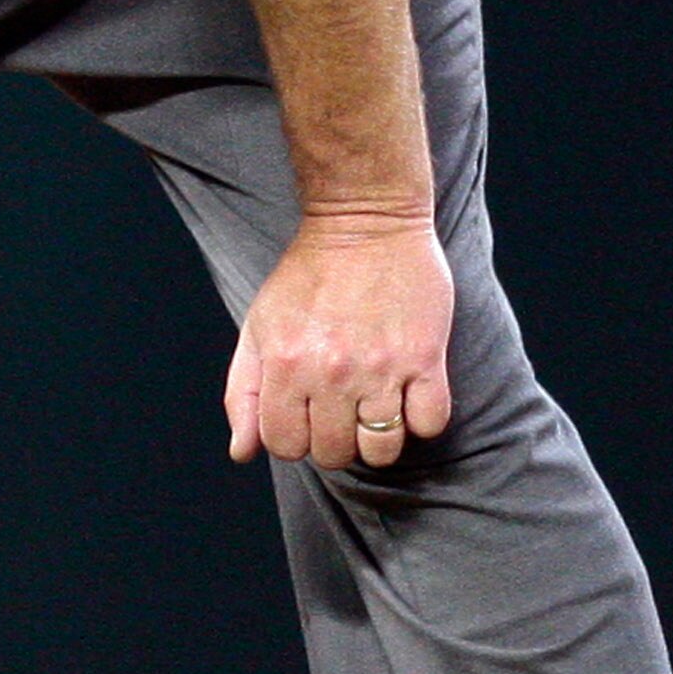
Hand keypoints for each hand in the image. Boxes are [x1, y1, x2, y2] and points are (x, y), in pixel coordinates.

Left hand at [225, 210, 454, 470]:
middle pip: (334, 454)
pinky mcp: (425, 357)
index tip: (305, 416)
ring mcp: (381, 367)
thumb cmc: (306, 276)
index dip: (294, 439)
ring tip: (375, 407)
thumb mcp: (258, 327)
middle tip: (340, 410)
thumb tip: (243, 452)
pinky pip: (429, 423)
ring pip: (382, 450)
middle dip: (334, 441)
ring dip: (378, 439)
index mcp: (284, 364)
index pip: (285, 446)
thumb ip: (243, 392)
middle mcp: (331, 371)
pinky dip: (420, 420)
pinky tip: (407, 394)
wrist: (364, 220)